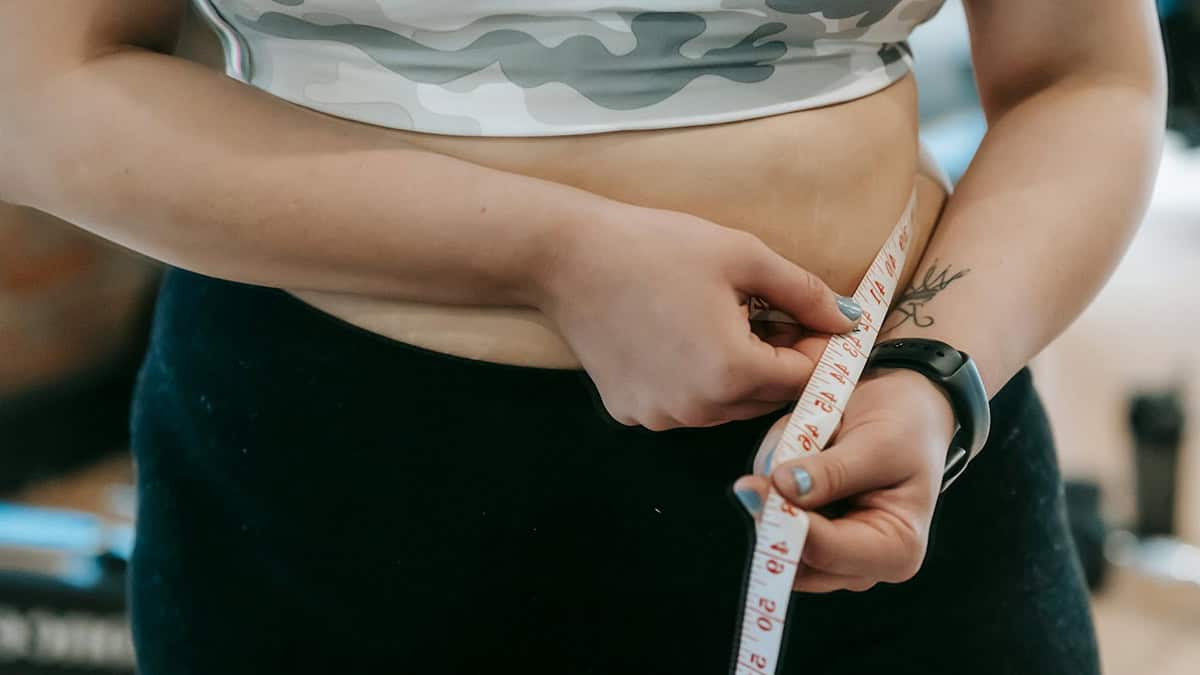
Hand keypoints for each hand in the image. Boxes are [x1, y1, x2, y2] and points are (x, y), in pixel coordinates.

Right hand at [536, 202, 860, 430]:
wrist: (568, 258)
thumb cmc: (656, 247)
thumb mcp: (743, 256)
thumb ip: (805, 292)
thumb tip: (848, 321)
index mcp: (732, 372)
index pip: (803, 378)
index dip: (815, 347)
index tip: (807, 316)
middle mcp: (698, 408)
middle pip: (766, 398)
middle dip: (776, 361)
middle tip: (761, 313)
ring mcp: (660, 416)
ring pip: (725, 406)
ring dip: (735, 373)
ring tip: (717, 321)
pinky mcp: (631, 412)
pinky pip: (682, 405)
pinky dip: (691, 380)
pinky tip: (674, 337)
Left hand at [733, 368, 956, 590]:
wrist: (907, 410)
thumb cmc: (907, 427)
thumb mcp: (878, 443)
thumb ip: (831, 472)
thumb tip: (782, 487)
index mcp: (896, 550)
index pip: (826, 552)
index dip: (785, 520)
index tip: (750, 486)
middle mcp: (864, 566)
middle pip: (794, 557)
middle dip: (775, 507)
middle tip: (773, 461)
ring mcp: (834, 555)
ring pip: (775, 539)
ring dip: (773, 493)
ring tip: (802, 447)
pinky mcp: (811, 537)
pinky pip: (772, 521)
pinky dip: (773, 488)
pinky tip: (798, 456)